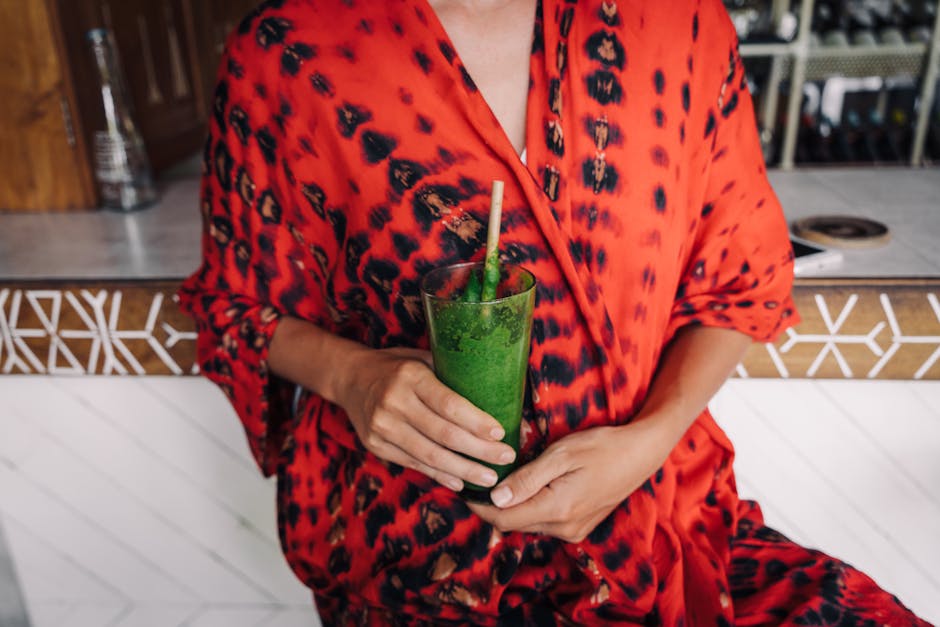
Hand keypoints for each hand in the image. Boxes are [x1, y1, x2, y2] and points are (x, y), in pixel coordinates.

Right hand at [335, 347, 515, 491]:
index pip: (450, 404)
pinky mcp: (376, 445)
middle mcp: (394, 402)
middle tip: (507, 457)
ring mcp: (382, 426)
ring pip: (430, 456)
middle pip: (444, 434)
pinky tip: (461, 481)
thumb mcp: (421, 359)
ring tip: (490, 477)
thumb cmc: (397, 367)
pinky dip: (440, 475)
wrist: (350, 378)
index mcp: (411, 376)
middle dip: (480, 450)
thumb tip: (497, 390)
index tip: (500, 433)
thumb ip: (450, 374)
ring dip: (464, 470)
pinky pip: (414, 464)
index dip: (477, 422)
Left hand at [466, 420, 669, 542]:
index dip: (479, 506)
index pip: (504, 518)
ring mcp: (574, 531)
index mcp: (557, 510)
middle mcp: (565, 528)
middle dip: (492, 505)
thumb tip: (496, 497)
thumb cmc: (601, 446)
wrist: (641, 453)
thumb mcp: (561, 454)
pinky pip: (543, 522)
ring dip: (511, 507)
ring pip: (528, 524)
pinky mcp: (580, 527)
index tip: (461, 488)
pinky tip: (524, 487)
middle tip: (474, 480)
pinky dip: (529, 508)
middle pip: (514, 524)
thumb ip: (527, 478)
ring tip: (496, 481)